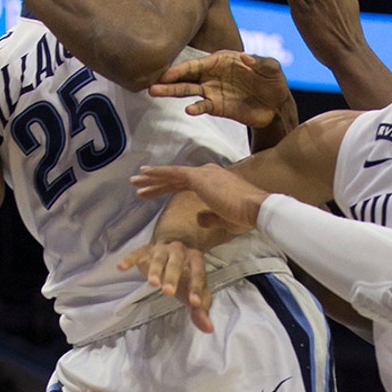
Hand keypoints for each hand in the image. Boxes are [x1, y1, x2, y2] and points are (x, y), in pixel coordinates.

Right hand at [117, 240, 213, 332]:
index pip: (198, 274)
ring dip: (155, 270)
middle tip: (168, 292)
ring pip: (158, 259)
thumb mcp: (194, 289)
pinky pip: (137, 253)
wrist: (173, 248)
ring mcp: (162, 250)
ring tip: (152, 283)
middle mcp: (179, 251)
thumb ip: (201, 309)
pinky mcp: (145, 250)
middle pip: (176, 263)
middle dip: (172, 277)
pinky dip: (129, 260)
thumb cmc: (185, 274)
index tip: (194, 304)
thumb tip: (208, 328)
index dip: (197, 289)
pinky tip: (121, 267)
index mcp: (195, 260)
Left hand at [131, 163, 268, 231]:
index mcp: (214, 181)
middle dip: (157, 182)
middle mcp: (208, 173)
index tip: (155, 191)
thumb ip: (209, 216)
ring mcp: (203, 174)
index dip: (169, 187)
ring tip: (135, 181)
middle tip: (139, 184)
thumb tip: (198, 217)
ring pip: (172, 174)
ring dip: (152, 178)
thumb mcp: (223, 218)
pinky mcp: (198, 178)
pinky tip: (145, 175)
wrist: (256, 209)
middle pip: (176, 177)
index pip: (186, 183)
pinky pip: (173, 174)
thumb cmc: (244, 215)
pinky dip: (158, 174)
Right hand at [149, 51, 293, 128]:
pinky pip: (202, 106)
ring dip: (172, 92)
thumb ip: (260, 62)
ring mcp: (212, 91)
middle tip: (152, 83)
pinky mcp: (216, 107)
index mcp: (222, 60)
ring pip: (188, 90)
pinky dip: (196, 108)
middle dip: (169, 79)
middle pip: (187, 76)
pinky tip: (189, 110)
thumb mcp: (272, 68)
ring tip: (154, 92)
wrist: (276, 106)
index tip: (167, 72)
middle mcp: (212, 74)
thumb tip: (245, 58)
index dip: (182, 68)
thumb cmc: (273, 81)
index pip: (197, 63)